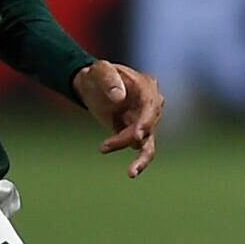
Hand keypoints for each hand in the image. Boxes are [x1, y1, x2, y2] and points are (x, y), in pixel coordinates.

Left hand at [74, 60, 164, 177]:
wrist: (92, 85)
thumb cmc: (98, 75)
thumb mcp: (100, 70)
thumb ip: (108, 79)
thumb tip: (118, 97)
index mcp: (147, 87)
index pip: (151, 105)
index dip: (146, 121)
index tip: (137, 135)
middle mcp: (152, 105)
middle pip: (148, 125)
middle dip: (131, 137)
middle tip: (107, 145)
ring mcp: (146, 120)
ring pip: (147, 142)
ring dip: (139, 157)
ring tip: (130, 172)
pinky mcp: (137, 134)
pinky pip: (141, 149)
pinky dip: (138, 161)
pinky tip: (131, 173)